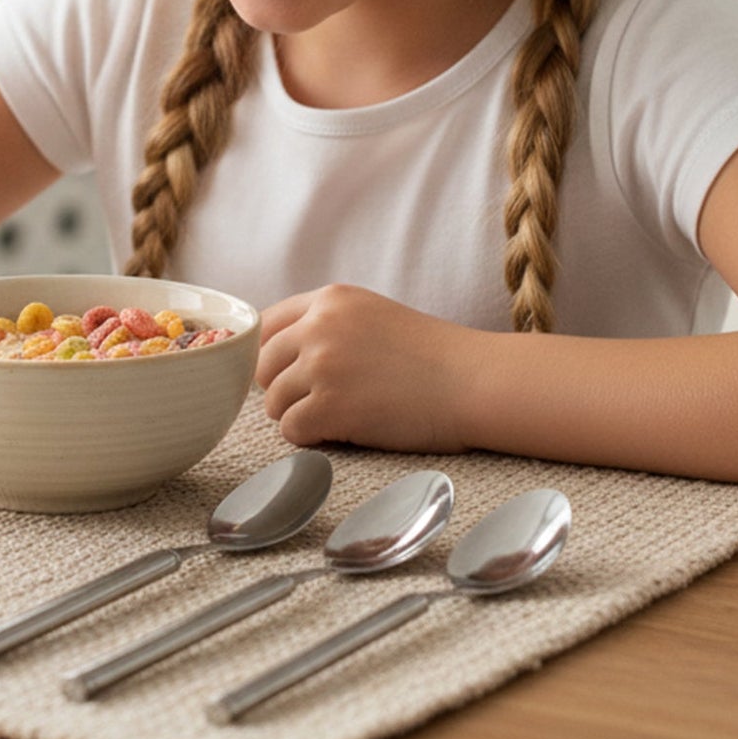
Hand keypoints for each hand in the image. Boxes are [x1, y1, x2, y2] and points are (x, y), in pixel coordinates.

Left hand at [256, 285, 482, 453]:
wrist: (474, 382)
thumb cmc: (431, 357)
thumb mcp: (371, 316)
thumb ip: (326, 325)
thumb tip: (274, 354)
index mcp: (329, 300)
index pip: (264, 326)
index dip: (272, 356)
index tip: (288, 375)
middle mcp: (318, 326)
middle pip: (262, 366)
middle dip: (284, 389)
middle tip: (319, 402)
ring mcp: (322, 366)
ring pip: (273, 402)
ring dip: (298, 416)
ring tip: (338, 418)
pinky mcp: (330, 407)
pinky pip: (291, 430)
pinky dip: (310, 438)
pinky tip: (342, 433)